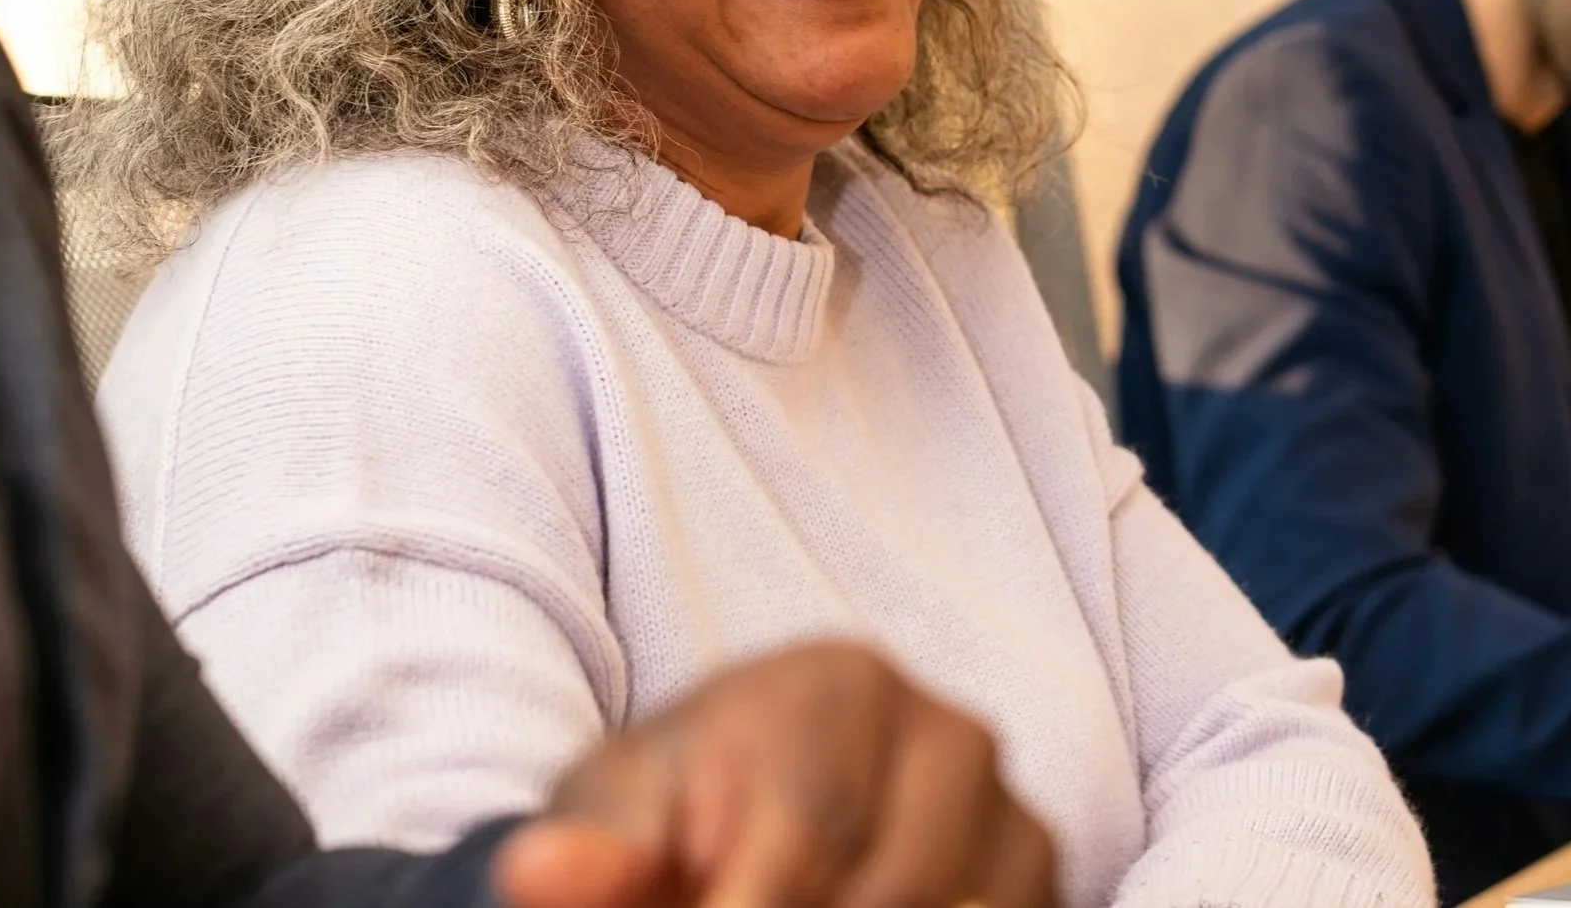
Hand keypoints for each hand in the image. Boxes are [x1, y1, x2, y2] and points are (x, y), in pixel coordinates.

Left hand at [493, 641, 1056, 907]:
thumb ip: (592, 850)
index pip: (806, 839)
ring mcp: (1008, 808)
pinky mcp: (1040, 874)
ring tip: (786, 893)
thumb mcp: (617, 815)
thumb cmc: (675, 811)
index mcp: (843, 685)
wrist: (739, 809)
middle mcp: (951, 734)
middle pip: (887, 897)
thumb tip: (531, 877)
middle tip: (727, 905)